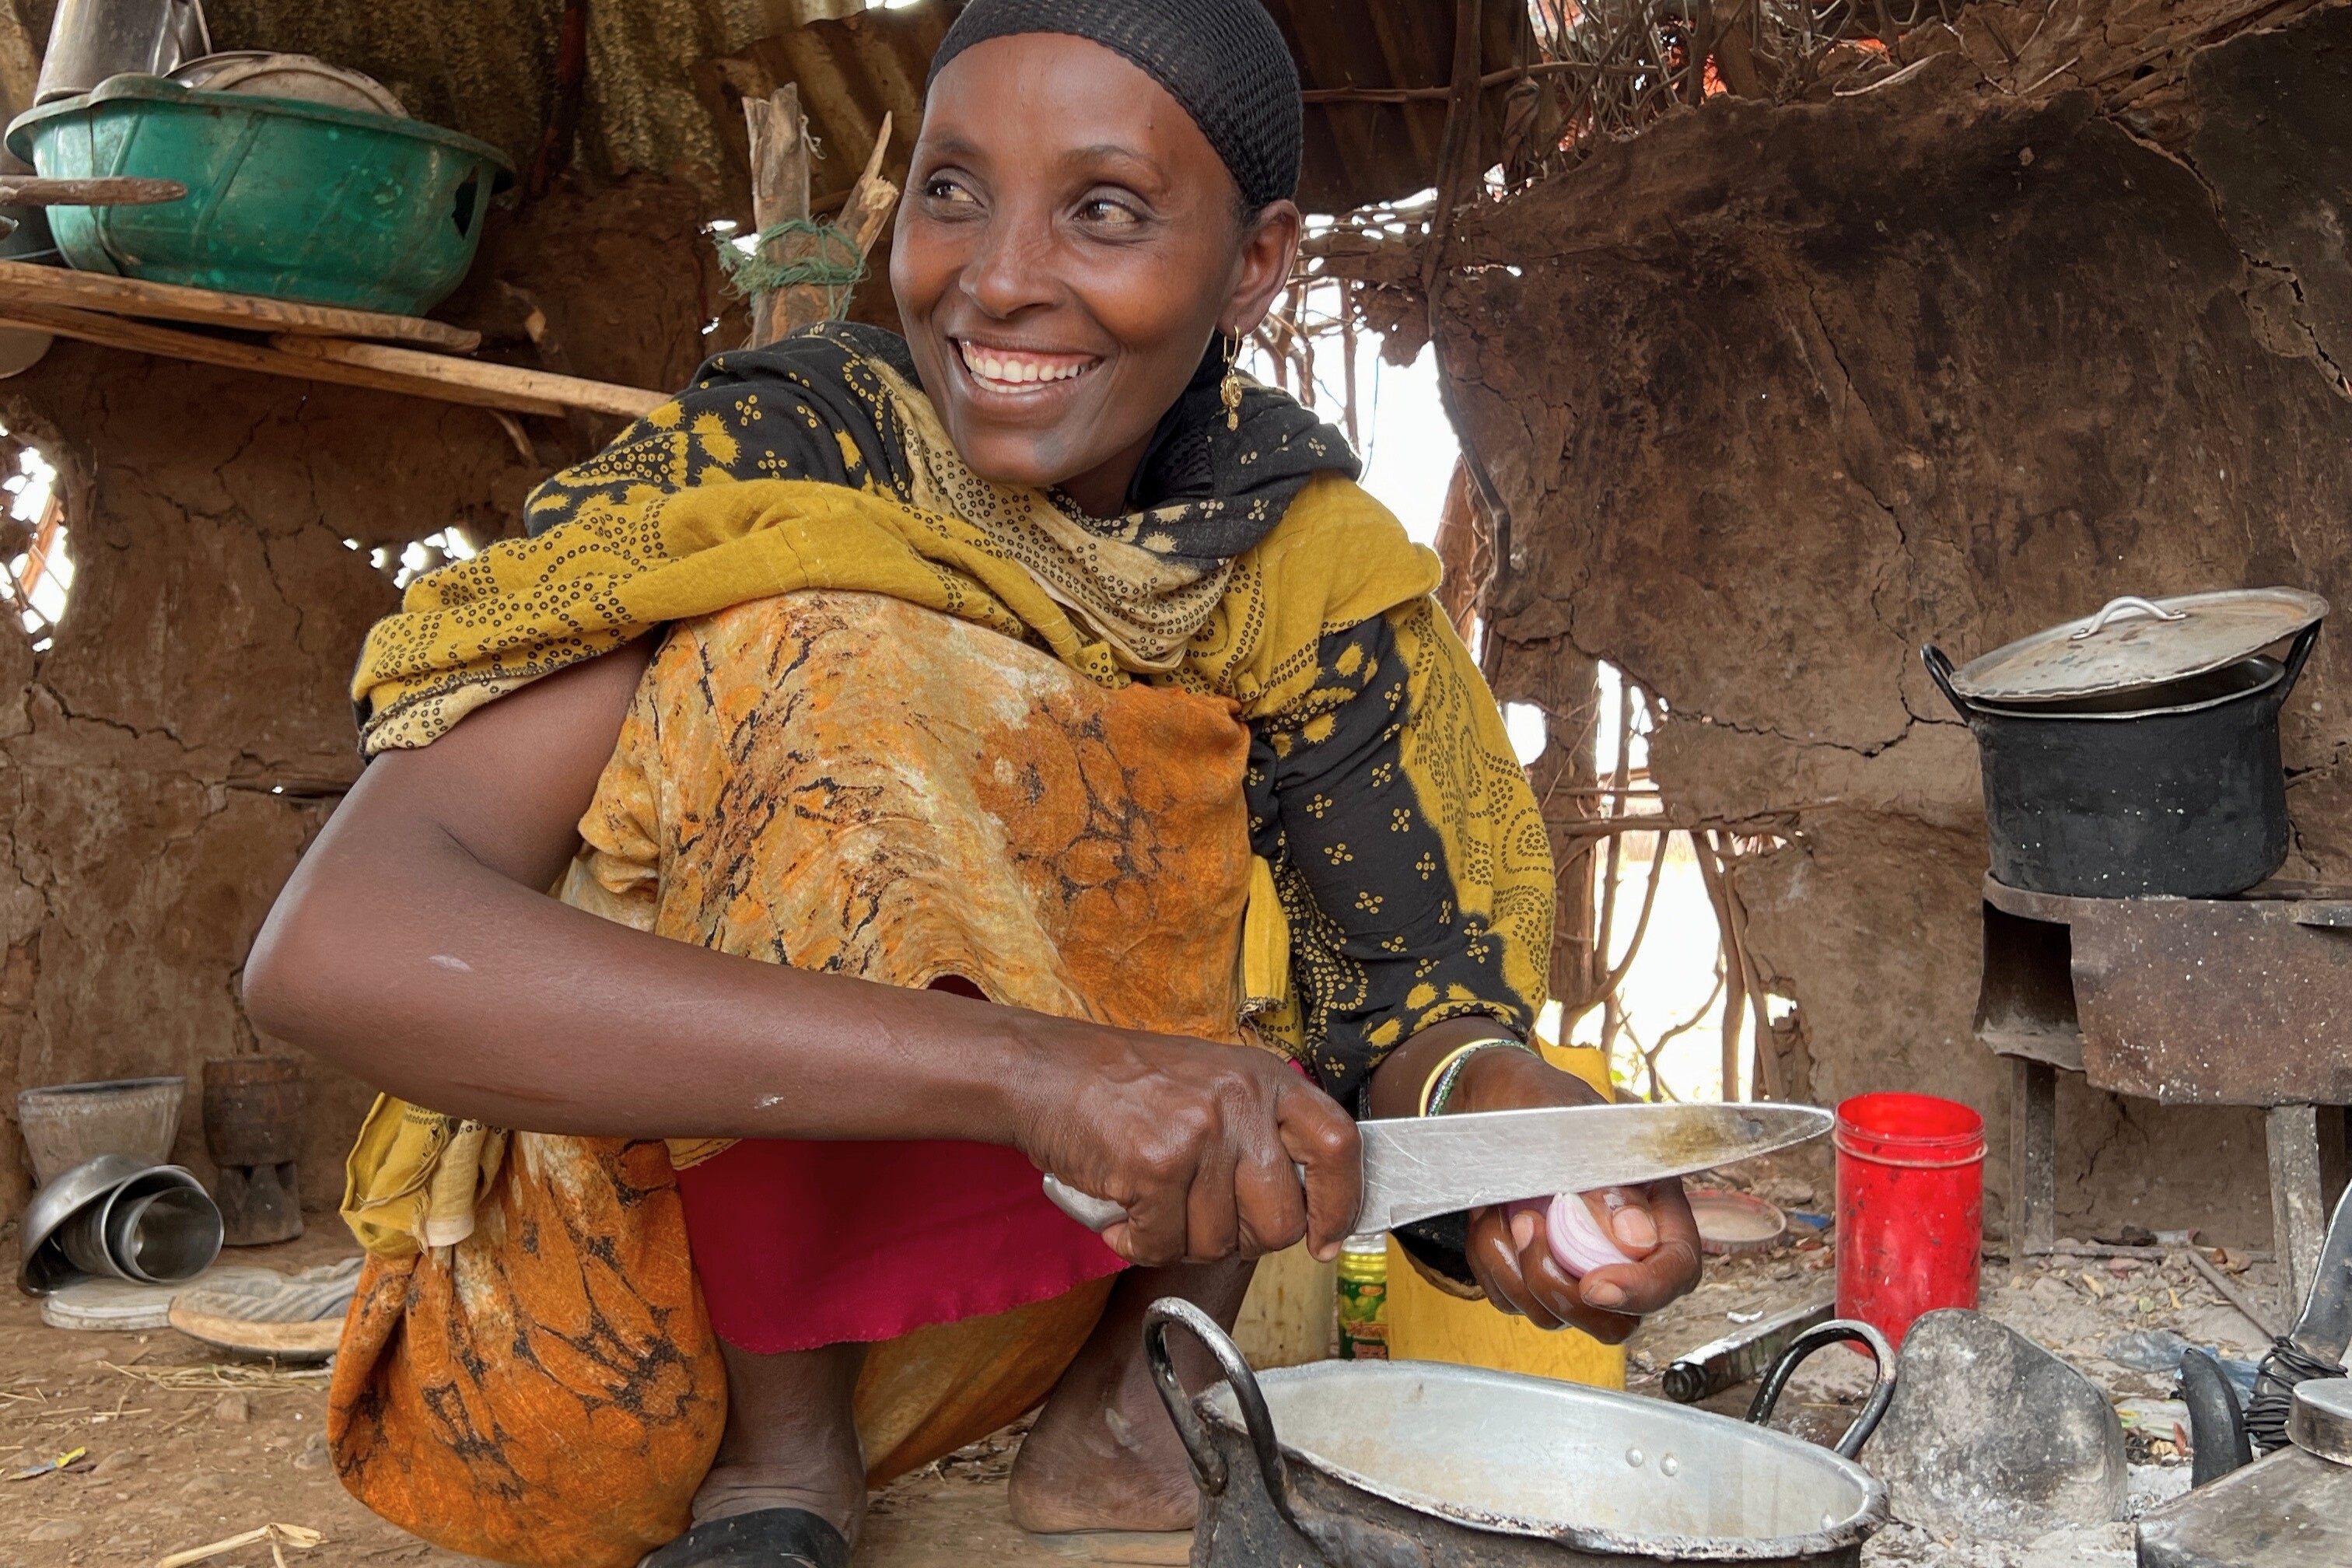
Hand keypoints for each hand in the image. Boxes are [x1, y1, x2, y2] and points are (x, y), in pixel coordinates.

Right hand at [1013, 1024, 1360, 1269]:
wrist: (1045, 1070)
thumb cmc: (1125, 1087)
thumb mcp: (1213, 1085)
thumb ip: (1259, 1134)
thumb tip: (1305, 1214)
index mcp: (1265, 1078)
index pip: (1339, 1146)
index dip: (1340, 1204)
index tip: (1325, 1239)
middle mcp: (1241, 1100)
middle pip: (1280, 1218)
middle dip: (1241, 1240)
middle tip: (1200, 1222)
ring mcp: (1200, 1131)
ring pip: (1219, 1242)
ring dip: (1180, 1241)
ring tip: (1151, 1207)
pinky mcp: (1156, 1164)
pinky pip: (1164, 1244)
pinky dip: (1138, 1245)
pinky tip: (1122, 1217)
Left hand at [1448, 1047, 1702, 1342]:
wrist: (1485, 1100)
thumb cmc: (1536, 1102)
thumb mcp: (1569, 1129)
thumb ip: (1606, 1185)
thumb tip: (1639, 1241)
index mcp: (1652, 1202)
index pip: (1677, 1268)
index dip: (1645, 1289)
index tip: (1595, 1285)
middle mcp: (1620, 1246)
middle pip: (1618, 1320)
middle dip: (1564, 1291)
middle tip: (1527, 1225)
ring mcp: (1575, 1267)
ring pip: (1556, 1315)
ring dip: (1515, 1266)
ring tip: (1505, 1207)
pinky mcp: (1530, 1275)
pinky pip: (1510, 1300)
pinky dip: (1491, 1262)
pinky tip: (1489, 1218)